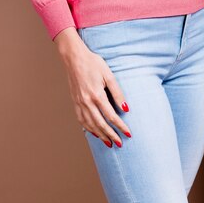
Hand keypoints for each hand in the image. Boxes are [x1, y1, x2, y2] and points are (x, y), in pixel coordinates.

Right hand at [55, 28, 130, 147]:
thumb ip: (117, 92)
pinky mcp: (75, 103)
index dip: (120, 126)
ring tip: (109, 143)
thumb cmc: (94, 64)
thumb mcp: (109, 75)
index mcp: (97, 95)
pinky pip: (82, 120)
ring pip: (90, 125)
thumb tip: (126, 108)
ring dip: (100, 135)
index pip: (111, 116)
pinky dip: (89, 129)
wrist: (74, 58)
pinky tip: (94, 133)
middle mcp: (87, 102)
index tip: (128, 134)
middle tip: (120, 144)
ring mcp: (79, 103)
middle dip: (111, 135)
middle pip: (100, 124)